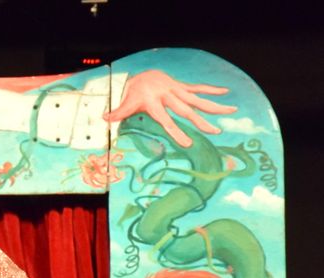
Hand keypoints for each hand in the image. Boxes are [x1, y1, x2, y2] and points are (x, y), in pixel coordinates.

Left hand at [104, 70, 235, 147]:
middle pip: (186, 111)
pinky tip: (225, 92)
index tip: (188, 144)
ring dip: (214, 105)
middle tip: (216, 132)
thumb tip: (104, 119)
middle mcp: (168, 96)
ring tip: (231, 110)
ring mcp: (176, 90)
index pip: (167, 121)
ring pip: (197, 99)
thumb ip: (118, 112)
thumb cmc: (132, 93)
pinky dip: (211, 90)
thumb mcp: (125, 103)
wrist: (139, 74)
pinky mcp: (180, 86)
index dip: (177, 132)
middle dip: (201, 122)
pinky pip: (197, 88)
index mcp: (154, 103)